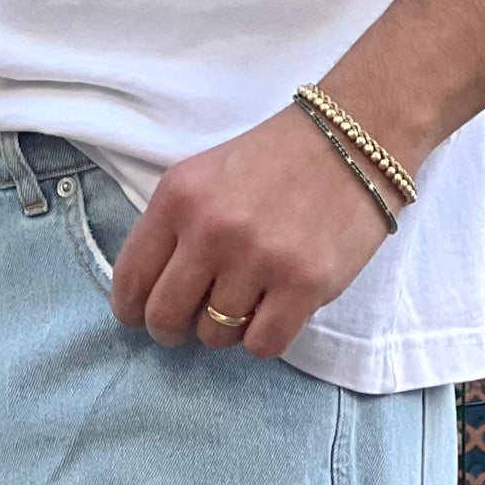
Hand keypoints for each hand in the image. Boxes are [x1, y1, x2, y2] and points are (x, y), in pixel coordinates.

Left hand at [109, 102, 398, 361]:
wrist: (354, 138)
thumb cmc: (276, 162)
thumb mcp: (205, 176)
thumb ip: (173, 229)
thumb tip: (149, 296)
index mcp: (179, 197)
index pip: (131, 278)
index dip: (132, 310)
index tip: (142, 317)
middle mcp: (212, 229)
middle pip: (165, 318)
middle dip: (172, 331)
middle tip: (190, 324)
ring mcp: (259, 258)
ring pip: (214, 336)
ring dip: (226, 330)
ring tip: (247, 301)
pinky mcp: (303, 284)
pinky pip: (261, 346)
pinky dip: (263, 338)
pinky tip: (274, 311)